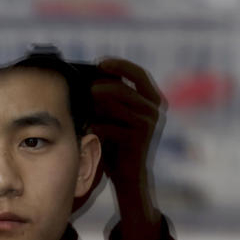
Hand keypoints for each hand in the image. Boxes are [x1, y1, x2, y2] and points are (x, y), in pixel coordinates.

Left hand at [90, 58, 164, 239]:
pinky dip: (95, 127)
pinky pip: (108, 126)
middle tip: (85, 88)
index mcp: (153, 99)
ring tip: (84, 111)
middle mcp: (154, 109)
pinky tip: (88, 131)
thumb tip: (87, 76)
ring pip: (114, 105)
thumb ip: (109, 97)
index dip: (119, 65)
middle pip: (122, 88)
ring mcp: (148, 123)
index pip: (138, 73)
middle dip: (100, 87)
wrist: (128, 175)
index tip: (99, 63)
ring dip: (94, 107)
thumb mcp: (115, 115)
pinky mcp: (138, 139)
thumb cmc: (117, 143)